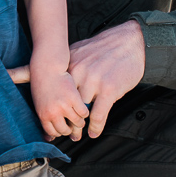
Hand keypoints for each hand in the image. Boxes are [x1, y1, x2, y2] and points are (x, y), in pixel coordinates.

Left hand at [9, 20, 145, 139]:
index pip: (55, 90)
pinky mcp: (109, 89)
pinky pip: (98, 115)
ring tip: (77, 135)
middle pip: (66, 104)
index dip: (53, 107)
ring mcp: (94, 81)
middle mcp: (79, 72)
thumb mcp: (78, 50)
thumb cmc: (103, 47)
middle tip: (62, 132)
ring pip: (80, 112)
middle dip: (64, 120)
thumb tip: (46, 71)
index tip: (50, 119)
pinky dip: (95, 127)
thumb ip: (64, 63)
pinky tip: (93, 132)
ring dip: (79, 127)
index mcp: (70, 64)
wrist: (129, 41)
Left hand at [29, 69, 89, 139]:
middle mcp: (53, 113)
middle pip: (66, 130)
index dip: (60, 132)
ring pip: (78, 122)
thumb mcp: (38, 101)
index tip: (65, 129)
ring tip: (82, 117)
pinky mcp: (75, 98)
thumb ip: (45, 117)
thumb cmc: (42, 80)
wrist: (47, 63)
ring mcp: (64, 106)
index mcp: (43, 115)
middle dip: (72, 130)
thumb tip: (48, 139)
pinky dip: (86, 111)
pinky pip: (84, 112)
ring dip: (81, 121)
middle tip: (75, 126)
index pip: (53, 132)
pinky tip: (85, 107)